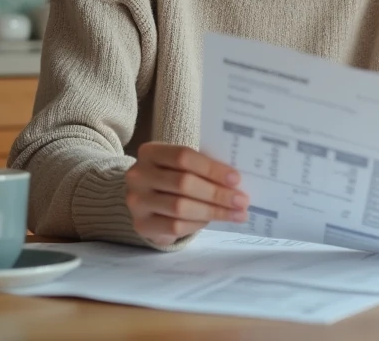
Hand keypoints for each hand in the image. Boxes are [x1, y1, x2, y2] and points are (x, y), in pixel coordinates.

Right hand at [125, 142, 249, 245]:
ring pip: (181, 207)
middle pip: (184, 183)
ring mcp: (136, 201)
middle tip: (242, 201)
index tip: (236, 179)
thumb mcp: (182, 166)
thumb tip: (236, 181)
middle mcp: (138, 175)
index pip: (183, 157)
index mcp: (150, 152)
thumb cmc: (172, 177)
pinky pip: (174, 226)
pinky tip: (214, 221)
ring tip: (237, 213)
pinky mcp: (141, 224)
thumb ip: (202, 167)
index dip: (212, 168)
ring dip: (213, 211)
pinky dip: (198, 224)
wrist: (146, 201)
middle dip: (217, 193)